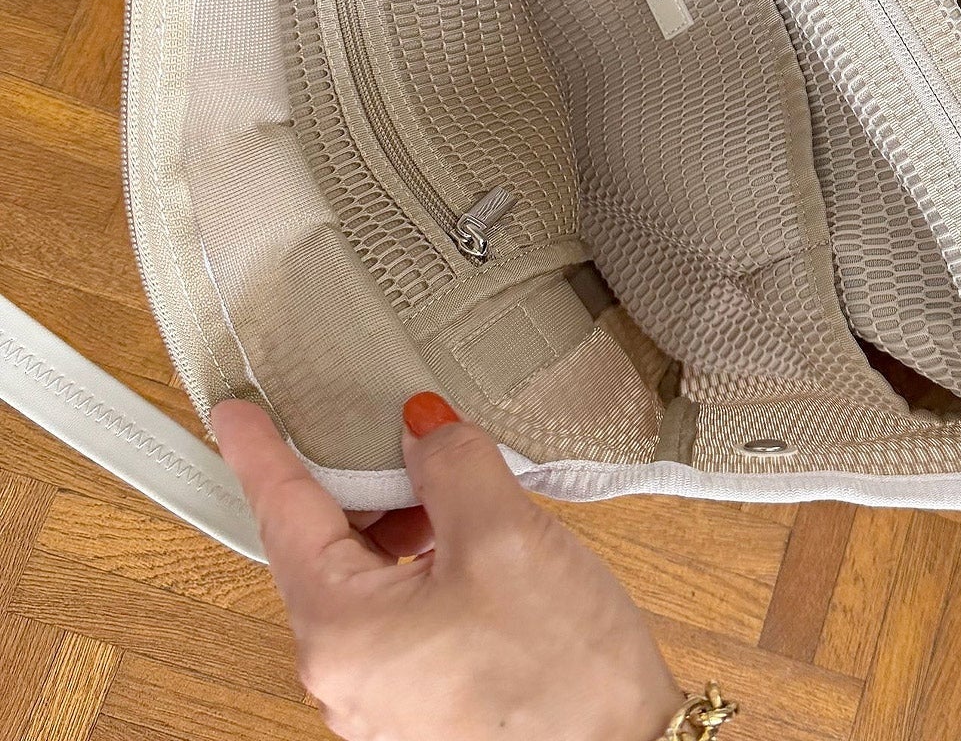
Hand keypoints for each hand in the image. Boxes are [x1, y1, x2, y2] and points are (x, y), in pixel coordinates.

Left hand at [211, 394, 681, 740]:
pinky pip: (398, 617)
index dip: (263, 452)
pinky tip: (470, 544)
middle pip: (324, 550)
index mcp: (341, 634)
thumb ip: (450, 462)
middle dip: (359, 483)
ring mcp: (383, 699)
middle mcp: (344, 678)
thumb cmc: (563, 675)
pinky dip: (421, 566)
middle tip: (394, 429)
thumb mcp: (506, 535)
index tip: (237, 414)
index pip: (284, 515)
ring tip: (456, 490)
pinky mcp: (423, 705)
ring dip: (399, 525)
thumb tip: (420, 427)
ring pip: (365, 582)